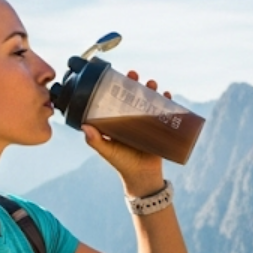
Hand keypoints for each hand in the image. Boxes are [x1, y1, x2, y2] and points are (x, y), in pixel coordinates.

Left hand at [82, 70, 169, 196]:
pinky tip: (167, 95)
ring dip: (152, 89)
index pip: (117, 98)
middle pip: (134, 95)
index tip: (117, 76)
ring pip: (150, 100)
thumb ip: (95, 140)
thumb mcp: (107, 150)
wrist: (142, 177)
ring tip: (151, 83)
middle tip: (134, 75)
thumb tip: (84, 126)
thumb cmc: (122, 163)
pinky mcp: (160, 128)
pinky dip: (167, 102)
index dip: (117, 86)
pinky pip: (165, 112)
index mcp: (118, 120)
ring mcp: (147, 122)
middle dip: (135, 83)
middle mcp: (132, 118)